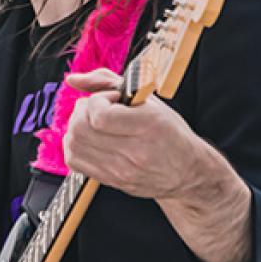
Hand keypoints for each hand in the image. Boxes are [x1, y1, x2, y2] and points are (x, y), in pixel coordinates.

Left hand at [61, 68, 235, 200]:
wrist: (187, 172)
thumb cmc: (170, 133)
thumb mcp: (149, 100)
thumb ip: (108, 82)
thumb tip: (73, 80)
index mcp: (148, 126)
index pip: (100, 116)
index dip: (97, 101)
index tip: (109, 99)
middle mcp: (134, 152)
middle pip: (81, 130)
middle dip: (82, 112)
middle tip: (96, 108)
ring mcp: (121, 170)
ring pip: (74, 145)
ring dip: (76, 127)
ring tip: (92, 123)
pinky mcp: (112, 181)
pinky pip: (74, 161)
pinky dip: (75, 145)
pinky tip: (89, 138)